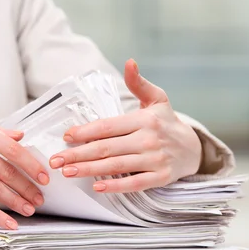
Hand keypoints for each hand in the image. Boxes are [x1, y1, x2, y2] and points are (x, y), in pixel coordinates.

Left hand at [49, 59, 201, 192]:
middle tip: (55, 160)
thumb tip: (129, 62)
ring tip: (67, 172)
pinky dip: (116, 186)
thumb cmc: (166, 122)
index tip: (66, 136)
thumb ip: (138, 83)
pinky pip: (134, 183)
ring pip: (116, 166)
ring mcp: (155, 159)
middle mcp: (148, 139)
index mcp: (144, 119)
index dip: (85, 132)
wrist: (194, 147)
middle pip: (106, 148)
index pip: (108, 126)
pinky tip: (97, 187)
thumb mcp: (157, 99)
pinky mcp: (160, 177)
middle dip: (78, 154)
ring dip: (89, 169)